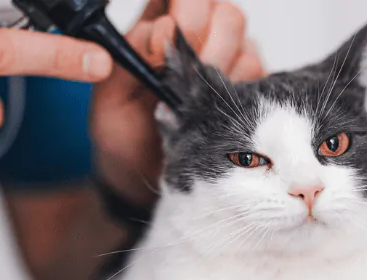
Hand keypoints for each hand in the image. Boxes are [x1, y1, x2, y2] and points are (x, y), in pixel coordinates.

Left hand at [90, 0, 263, 206]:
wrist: (147, 175)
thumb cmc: (124, 132)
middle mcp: (196, 31)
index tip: (166, 43)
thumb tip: (161, 33)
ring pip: (241, 35)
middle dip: (202, 39)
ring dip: (218, 67)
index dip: (182, 8)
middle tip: (182, 78)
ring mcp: (226, 54)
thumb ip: (129, 56)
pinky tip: (213, 110)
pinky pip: (257, 67)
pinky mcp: (248, 80)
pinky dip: (235, 87)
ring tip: (194, 100)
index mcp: (157, 23)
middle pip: (221, 8)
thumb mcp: (109, 95)